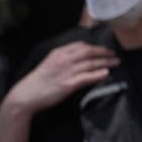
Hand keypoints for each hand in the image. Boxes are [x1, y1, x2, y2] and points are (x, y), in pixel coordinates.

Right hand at [3, 41, 117, 115]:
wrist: (25, 96)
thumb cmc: (38, 81)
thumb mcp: (50, 63)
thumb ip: (64, 57)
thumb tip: (80, 55)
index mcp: (58, 53)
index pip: (81, 45)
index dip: (95, 46)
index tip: (104, 49)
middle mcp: (63, 60)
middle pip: (89, 52)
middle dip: (104, 52)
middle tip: (113, 54)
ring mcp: (66, 72)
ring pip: (90, 64)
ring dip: (106, 62)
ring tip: (115, 62)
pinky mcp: (67, 85)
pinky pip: (86, 78)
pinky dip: (97, 75)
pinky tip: (106, 73)